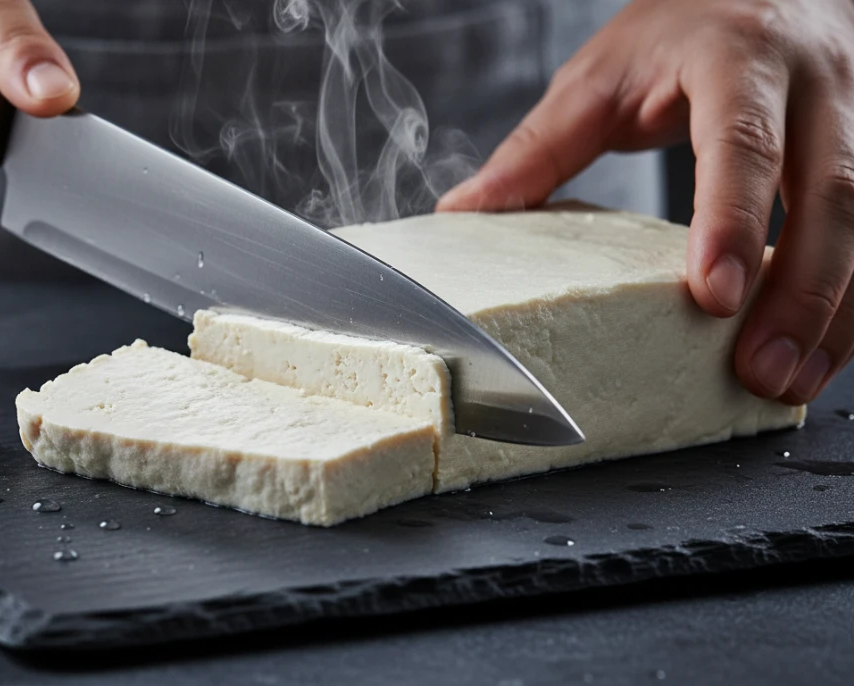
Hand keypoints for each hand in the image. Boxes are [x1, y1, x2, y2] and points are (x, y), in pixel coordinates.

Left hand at [437, 0, 853, 405]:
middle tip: (759, 371)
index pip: (742, 143)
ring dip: (838, 312)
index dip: (732, 221)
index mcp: (736, 60)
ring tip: (789, 383)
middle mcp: (815, 85)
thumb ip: (540, 147)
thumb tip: (462, 212)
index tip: (713, 296)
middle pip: (832, 193)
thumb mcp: (602, 76)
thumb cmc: (683, 30)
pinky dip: (853, 302)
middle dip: (801, 292)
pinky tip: (822, 353)